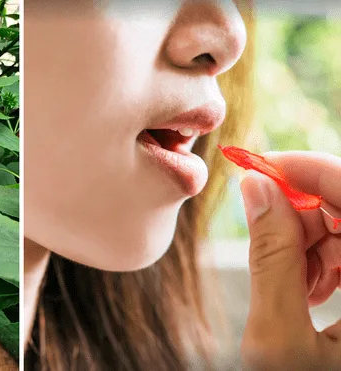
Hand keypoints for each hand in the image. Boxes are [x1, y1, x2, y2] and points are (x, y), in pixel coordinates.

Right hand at [239, 151, 340, 369]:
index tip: (260, 165)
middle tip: (261, 228)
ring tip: (285, 277)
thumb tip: (255, 189)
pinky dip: (325, 261)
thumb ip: (270, 257)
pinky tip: (305, 287)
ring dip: (312, 241)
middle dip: (305, 211)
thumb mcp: (279, 339)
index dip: (312, 171)